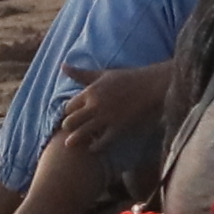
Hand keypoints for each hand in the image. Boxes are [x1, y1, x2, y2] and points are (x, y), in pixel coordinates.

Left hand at [45, 59, 184, 169]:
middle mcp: (95, 105)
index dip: (68, 113)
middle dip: (68, 126)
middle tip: (70, 130)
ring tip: (70, 144)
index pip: (68, 107)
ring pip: (81, 133)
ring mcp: (106, 118)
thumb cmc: (126, 78)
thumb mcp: (102, 74)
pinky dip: (95, 147)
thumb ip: (81, 73)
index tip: (70, 116)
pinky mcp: (118, 128)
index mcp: (90, 92)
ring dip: (74, 140)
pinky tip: (93, 147)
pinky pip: (101, 142)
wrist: (151, 86)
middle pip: (70, 121)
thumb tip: (62, 66)